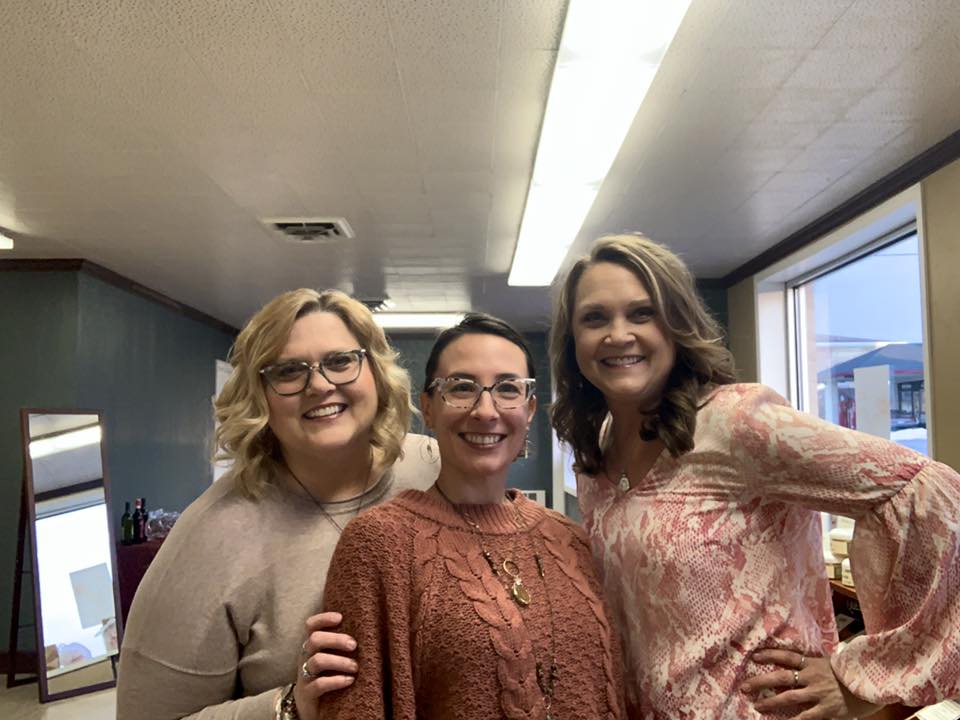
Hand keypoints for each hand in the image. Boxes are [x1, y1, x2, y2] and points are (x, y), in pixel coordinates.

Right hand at [292, 612, 357, 719]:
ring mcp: (305, 675)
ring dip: (339, 661)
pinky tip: (349, 680)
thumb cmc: (326, 675)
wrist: (309, 706)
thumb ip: (340, 645)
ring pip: (317, 661)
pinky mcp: (307, 692)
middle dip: (335, 639)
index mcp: (311, 646)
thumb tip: (365, 628)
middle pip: (315, 640)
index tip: (340, 618)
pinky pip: (319, 684)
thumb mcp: (330, 656)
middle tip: (354, 645)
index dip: (323, 619)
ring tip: (355, 667)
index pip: (311, 626)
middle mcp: (305, 657)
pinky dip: (336, 681)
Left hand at [741, 649, 881, 719]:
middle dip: (761, 682)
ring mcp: (819, 693)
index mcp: (814, 663)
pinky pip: (806, 717)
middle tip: (745, 686)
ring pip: (789, 697)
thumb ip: (817, 664)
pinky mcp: (827, 709)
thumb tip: (803, 661)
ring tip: (757, 706)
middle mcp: (813, 677)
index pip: (787, 656)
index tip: (754, 656)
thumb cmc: (854, 673)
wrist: (874, 684)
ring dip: (771, 702)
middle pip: (781, 676)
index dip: (770, 654)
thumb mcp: (834, 662)